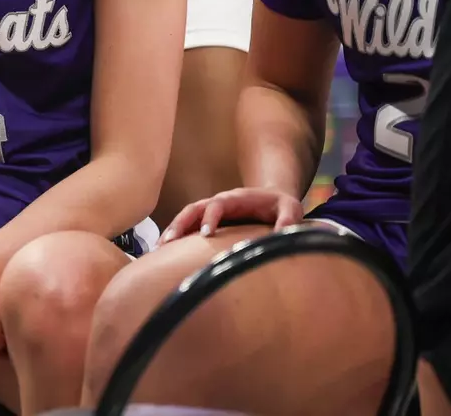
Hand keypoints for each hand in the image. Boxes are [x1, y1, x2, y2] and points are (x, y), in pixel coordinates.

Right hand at [160, 187, 304, 242]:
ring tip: (159, 250)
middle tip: (169, 243)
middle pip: (193, 208)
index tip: (206, 234)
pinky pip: (188, 226)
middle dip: (180, 224)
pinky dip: (175, 236)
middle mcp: (219, 202)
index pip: (217, 204)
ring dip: (172, 231)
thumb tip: (284, 232)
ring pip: (186, 217)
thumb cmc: (280, 205)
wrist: (273, 199)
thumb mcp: (291, 207)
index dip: (210, 217)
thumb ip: (289, 218)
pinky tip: (165, 253)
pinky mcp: (209, 222)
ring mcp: (211, 211)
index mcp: (236, 198)